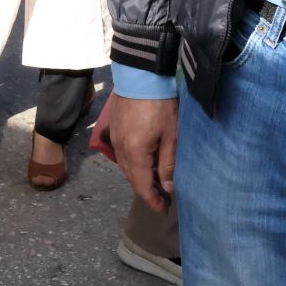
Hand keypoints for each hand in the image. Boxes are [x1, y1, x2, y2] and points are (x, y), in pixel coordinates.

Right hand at [111, 95, 178, 213]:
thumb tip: (167, 188)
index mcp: (134, 153)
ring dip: (139, 178)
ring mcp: (114, 138)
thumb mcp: (171, 135)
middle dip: (146, 191)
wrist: (141, 75)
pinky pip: (122, 155)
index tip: (164, 210)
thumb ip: (168, 164)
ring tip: (156, 183)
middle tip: (163, 199)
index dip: (152, 201)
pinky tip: (145, 163)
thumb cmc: (160, 105)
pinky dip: (133, 164)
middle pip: (131, 178)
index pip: (141, 186)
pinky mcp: (114, 128)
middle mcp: (120, 149)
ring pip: (126, 167)